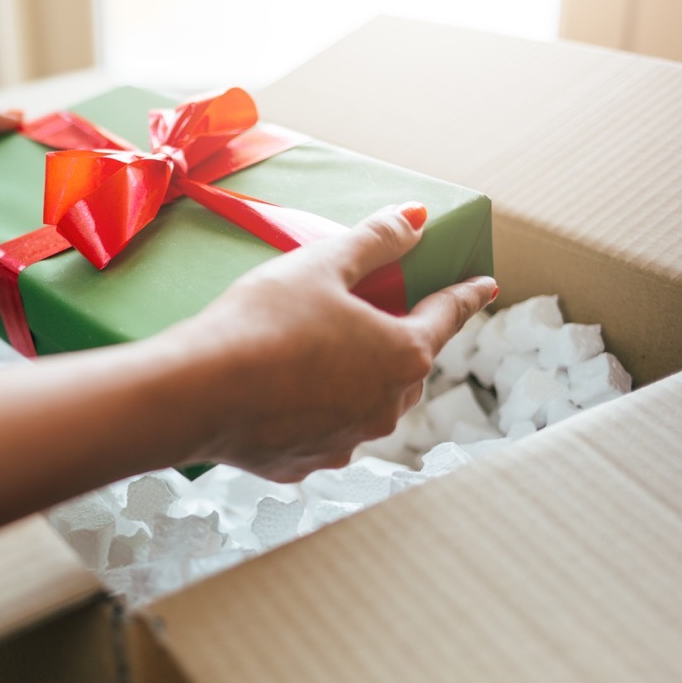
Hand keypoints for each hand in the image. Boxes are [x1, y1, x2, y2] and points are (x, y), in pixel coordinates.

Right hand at [164, 203, 496, 481]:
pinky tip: (279, 393)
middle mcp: (386, 407)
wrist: (198, 393)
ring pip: (366, 404)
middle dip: (399, 339)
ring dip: (355, 379)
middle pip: (407, 364)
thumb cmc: (262, 322)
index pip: (447, 315)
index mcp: (402, 353)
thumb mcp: (321, 266)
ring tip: (317, 353)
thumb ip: (375, 241)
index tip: (484, 285)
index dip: (466, 295)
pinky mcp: (305, 464)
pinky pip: (321, 432)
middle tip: (379, 314)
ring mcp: (347, 442)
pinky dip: (311, 412)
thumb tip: (416, 218)